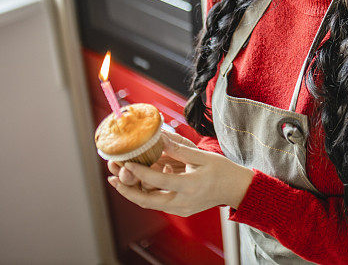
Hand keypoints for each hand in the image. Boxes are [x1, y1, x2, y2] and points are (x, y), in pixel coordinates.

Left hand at [106, 130, 254, 216]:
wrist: (236, 189)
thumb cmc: (222, 170)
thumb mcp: (202, 156)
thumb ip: (179, 149)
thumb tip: (160, 138)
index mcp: (189, 186)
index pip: (157, 180)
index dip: (139, 171)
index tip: (126, 162)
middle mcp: (182, 202)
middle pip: (146, 200)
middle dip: (126, 190)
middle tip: (111, 178)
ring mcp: (181, 209)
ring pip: (150, 204)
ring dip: (133, 193)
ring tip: (118, 180)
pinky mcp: (181, 210)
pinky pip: (158, 203)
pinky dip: (147, 193)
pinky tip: (141, 182)